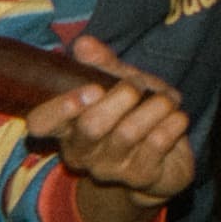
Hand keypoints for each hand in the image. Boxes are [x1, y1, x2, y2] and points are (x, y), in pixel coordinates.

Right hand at [25, 36, 193, 219]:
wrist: (163, 160)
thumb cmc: (132, 113)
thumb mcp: (117, 83)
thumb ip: (101, 63)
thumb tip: (84, 44)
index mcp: (66, 126)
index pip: (42, 123)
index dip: (61, 108)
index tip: (93, 89)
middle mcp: (81, 151)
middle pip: (90, 127)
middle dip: (121, 97)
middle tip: (138, 85)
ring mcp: (109, 168)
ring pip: (127, 134)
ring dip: (153, 107)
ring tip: (167, 99)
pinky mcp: (140, 177)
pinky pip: (156, 144)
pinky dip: (172, 124)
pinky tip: (178, 118)